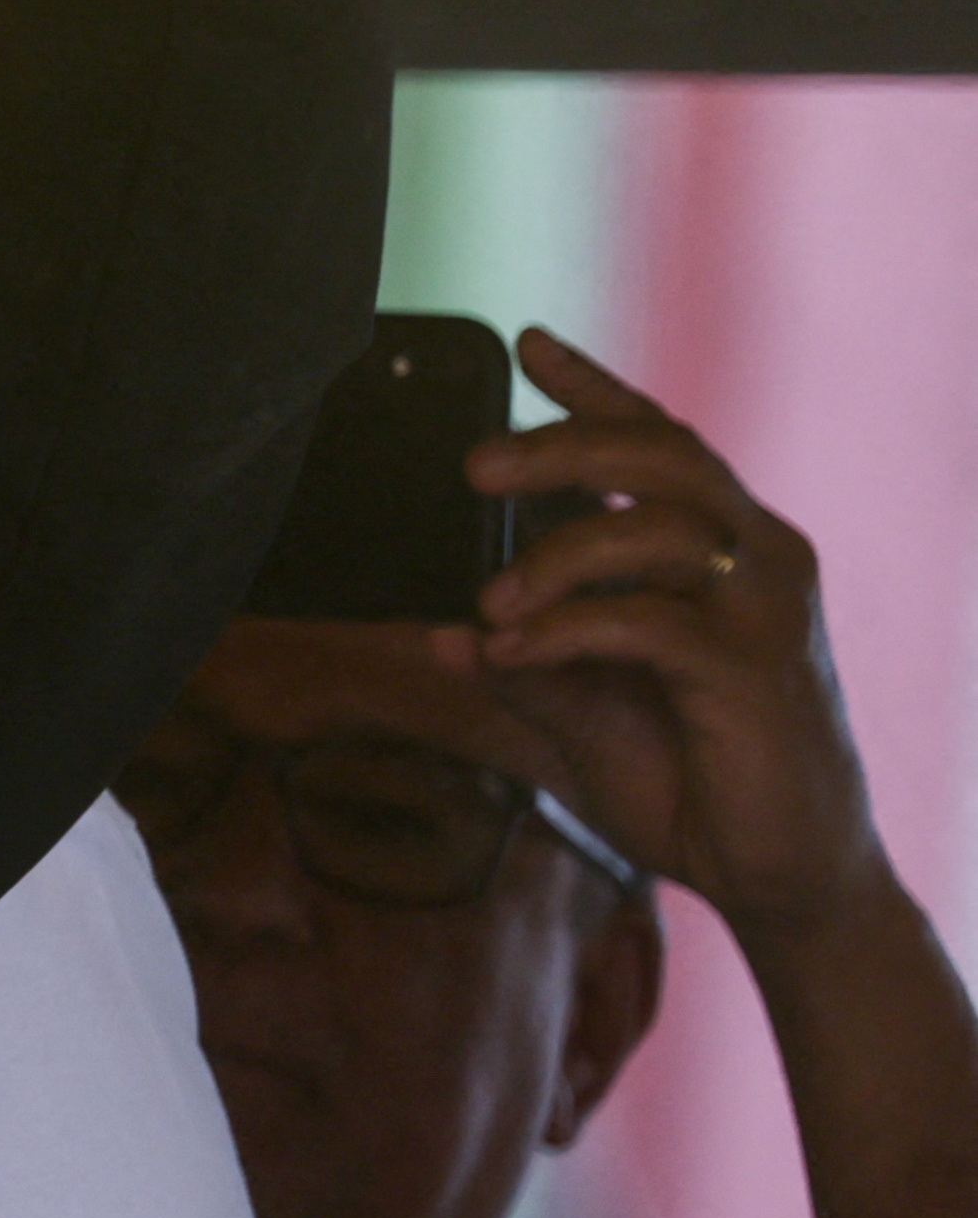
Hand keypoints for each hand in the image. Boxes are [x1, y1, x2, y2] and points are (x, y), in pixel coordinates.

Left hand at [449, 327, 889, 943]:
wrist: (780, 874)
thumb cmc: (691, 777)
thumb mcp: (585, 713)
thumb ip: (525, 664)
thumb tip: (438, 633)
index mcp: (719, 549)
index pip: (659, 440)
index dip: (596, 386)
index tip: (527, 343)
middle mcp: (756, 557)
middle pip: (661, 454)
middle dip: (562, 444)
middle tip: (474, 463)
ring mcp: (765, 608)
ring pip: (655, 526)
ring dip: (554, 554)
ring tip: (490, 600)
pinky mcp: (757, 669)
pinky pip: (647, 622)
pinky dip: (565, 629)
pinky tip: (511, 651)